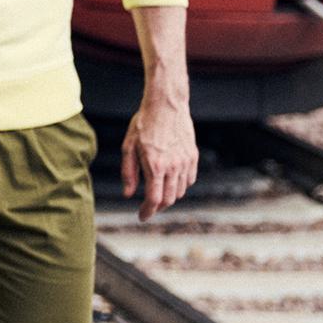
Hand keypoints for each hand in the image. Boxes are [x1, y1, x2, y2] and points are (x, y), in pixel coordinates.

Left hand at [122, 95, 196, 220]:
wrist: (166, 106)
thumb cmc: (143, 124)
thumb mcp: (128, 147)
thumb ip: (129, 173)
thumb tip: (128, 194)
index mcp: (155, 166)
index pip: (154, 199)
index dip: (148, 212)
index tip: (142, 216)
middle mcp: (173, 167)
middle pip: (168, 199)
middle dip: (157, 207)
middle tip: (148, 207)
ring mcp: (186, 162)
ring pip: (180, 191)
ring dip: (168, 196)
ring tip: (157, 192)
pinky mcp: (193, 157)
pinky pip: (189, 180)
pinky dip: (180, 186)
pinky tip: (170, 181)